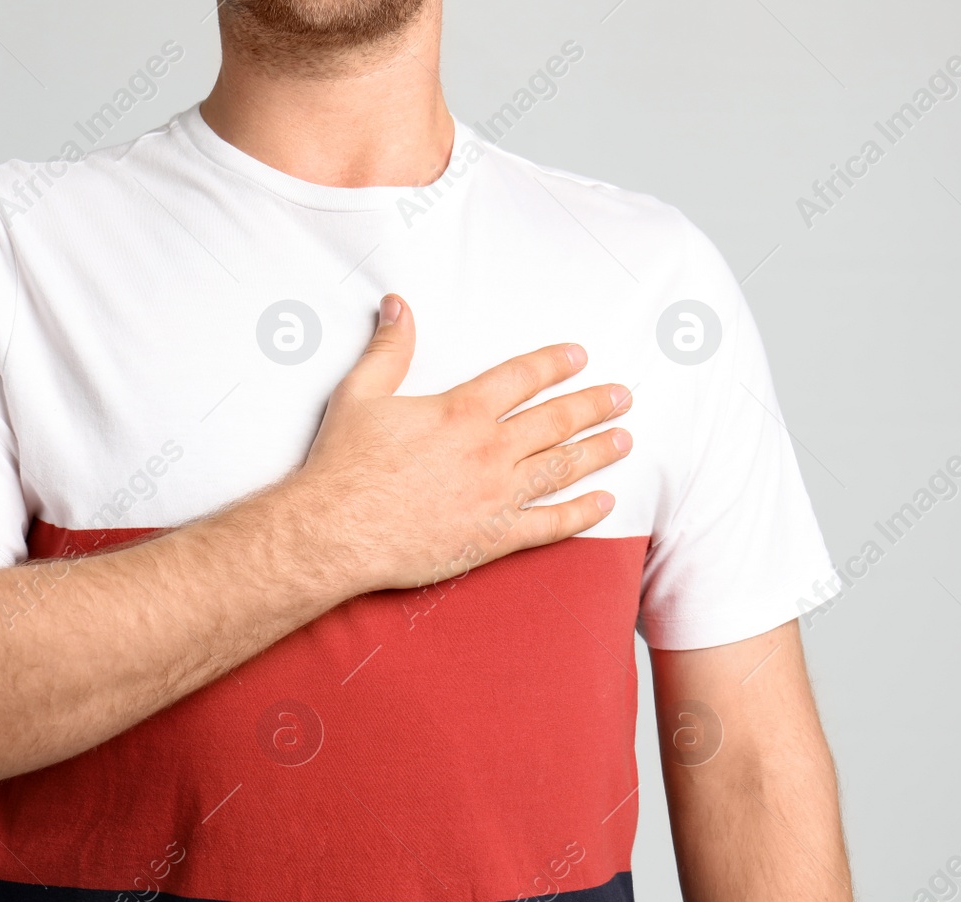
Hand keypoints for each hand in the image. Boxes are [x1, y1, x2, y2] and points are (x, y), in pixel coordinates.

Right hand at [296, 293, 631, 591]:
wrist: (336, 530)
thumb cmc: (344, 465)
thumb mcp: (360, 393)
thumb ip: (389, 348)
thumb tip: (397, 305)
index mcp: (462, 411)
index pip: (522, 378)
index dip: (554, 364)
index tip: (579, 357)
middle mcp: (489, 449)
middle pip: (556, 420)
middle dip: (594, 405)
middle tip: (623, 396)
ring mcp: (497, 495)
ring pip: (562, 467)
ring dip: (598, 451)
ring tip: (624, 439)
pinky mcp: (493, 537)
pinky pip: (549, 524)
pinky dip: (581, 514)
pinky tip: (604, 503)